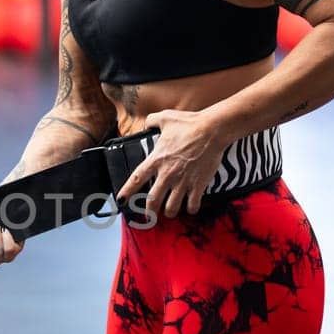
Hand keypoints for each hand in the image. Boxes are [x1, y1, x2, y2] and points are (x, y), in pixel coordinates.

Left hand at [115, 109, 231, 218]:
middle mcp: (168, 174)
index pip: (136, 179)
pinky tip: (189, 207)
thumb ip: (152, 121)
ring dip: (169, 212)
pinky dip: (190, 209)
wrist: (212, 130)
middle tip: (149, 216)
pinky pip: (192, 205)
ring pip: (171, 207)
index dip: (127, 191)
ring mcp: (183, 181)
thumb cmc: (190, 123)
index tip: (121, 200)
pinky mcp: (198, 185)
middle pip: (153, 201)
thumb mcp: (165, 118)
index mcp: (157, 159)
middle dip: (149, 212)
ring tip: (169, 212)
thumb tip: (147, 123)